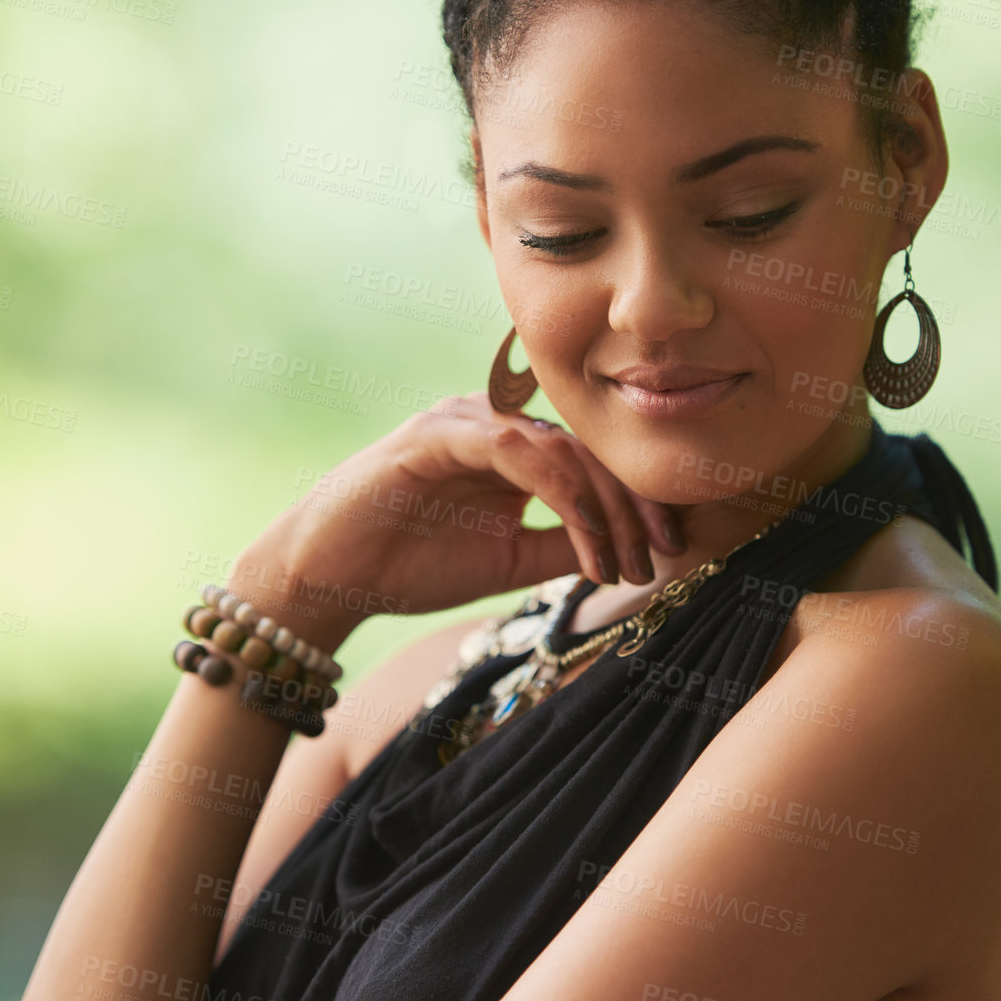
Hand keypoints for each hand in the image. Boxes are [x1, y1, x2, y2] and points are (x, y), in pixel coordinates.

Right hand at [229, 395, 687, 653]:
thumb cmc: (411, 566)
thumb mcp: (510, 560)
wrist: (327, 578)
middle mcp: (495, 423)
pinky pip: (517, 450)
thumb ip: (564, 546)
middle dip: (635, 503)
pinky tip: (585, 535)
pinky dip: (560, 493)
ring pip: (561, 448)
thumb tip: (633, 553)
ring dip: (602, 507)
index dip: (640, 500)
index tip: (672, 548)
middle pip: (588, 447)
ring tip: (623, 560)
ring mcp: (467, 422)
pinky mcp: (438, 434)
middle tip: (665, 552)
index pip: (594, 459)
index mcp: (513, 447)